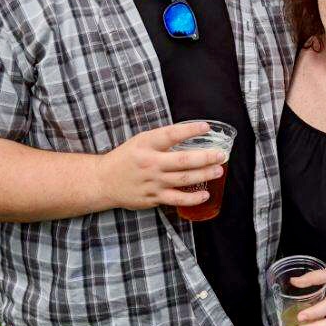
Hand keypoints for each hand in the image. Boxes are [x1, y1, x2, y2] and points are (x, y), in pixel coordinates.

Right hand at [96, 122, 226, 210]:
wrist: (103, 181)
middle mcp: (150, 163)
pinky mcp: (153, 198)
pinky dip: (193, 198)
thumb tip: (191, 132)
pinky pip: (177, 199)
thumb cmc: (126, 158)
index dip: (189, 130)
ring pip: (183, 179)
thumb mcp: (140, 141)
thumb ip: (163, 138)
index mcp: (146, 145)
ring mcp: (152, 182)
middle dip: (206, 157)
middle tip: (221, 154)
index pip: (171, 135)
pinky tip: (205, 194)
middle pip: (183, 160)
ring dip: (204, 175)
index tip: (206, 127)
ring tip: (218, 170)